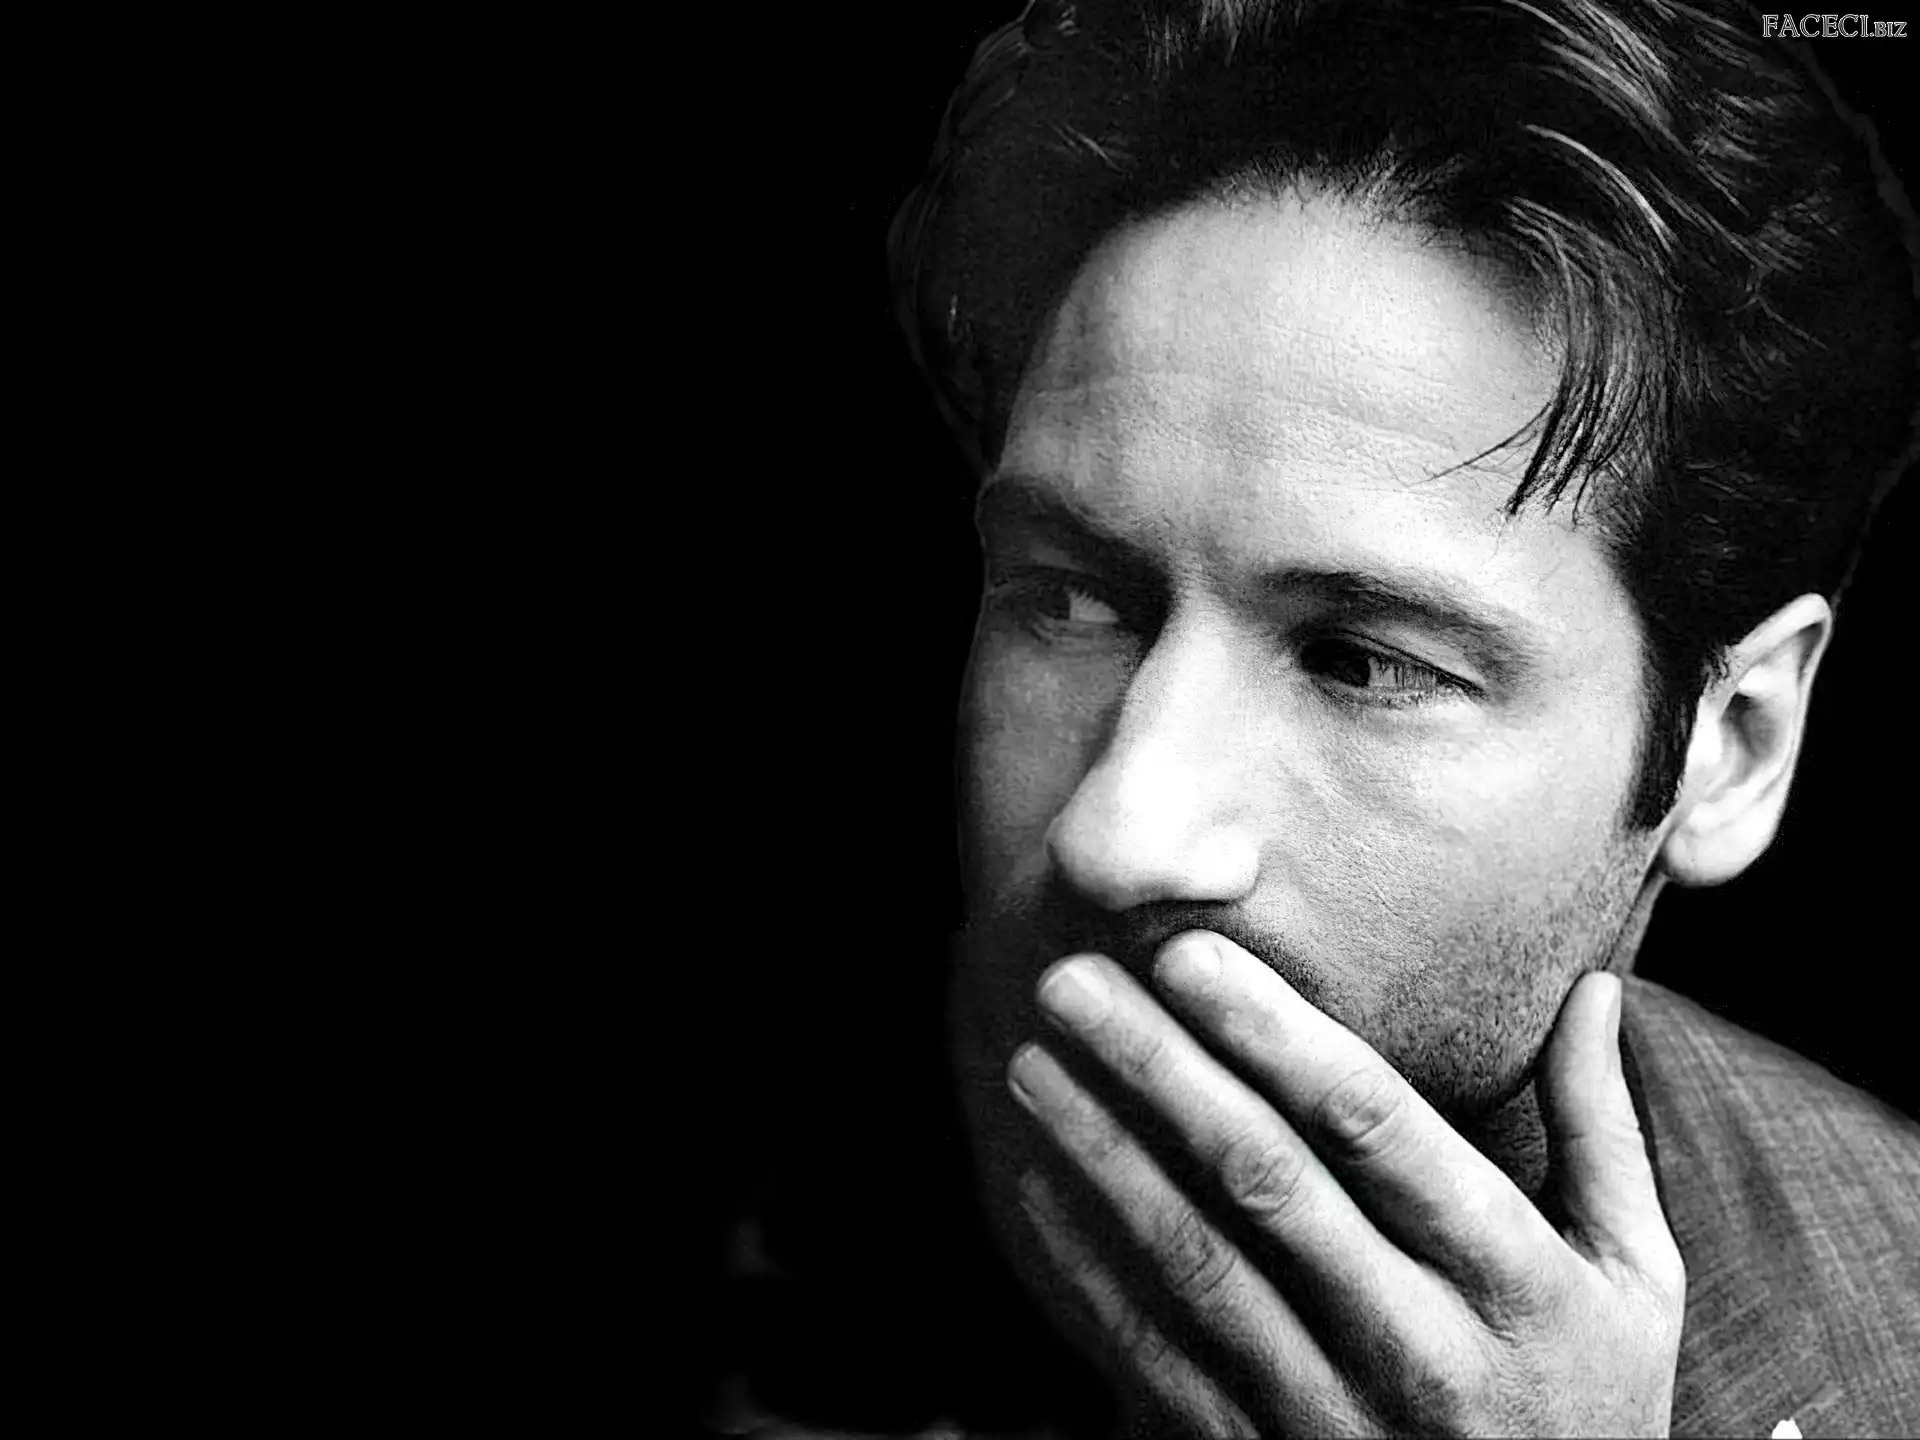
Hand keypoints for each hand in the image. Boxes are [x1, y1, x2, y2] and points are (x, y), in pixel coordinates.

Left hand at [1006, 932, 1684, 1436]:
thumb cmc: (1593, 1399)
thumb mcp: (1633, 1277)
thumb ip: (1603, 1130)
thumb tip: (1597, 985)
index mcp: (1515, 1280)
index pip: (1376, 1127)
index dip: (1274, 1034)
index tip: (1188, 955)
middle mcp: (1421, 1349)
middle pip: (1266, 1179)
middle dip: (1158, 1067)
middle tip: (1071, 980)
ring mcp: (1335, 1415)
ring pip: (1195, 1261)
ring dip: (1103, 1153)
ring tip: (1035, 1063)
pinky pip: (1159, 1357)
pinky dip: (1092, 1269)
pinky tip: (1039, 1186)